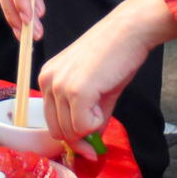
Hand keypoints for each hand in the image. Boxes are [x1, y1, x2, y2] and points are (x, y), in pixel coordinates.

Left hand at [37, 0, 176, 144]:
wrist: (128, 31)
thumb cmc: (114, 54)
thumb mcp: (94, 88)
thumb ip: (87, 116)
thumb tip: (90, 146)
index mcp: (48, 78)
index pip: (51, 121)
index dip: (71, 136)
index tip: (87, 145)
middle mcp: (48, 81)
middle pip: (58, 131)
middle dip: (80, 139)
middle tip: (98, 136)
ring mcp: (61, 86)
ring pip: (71, 132)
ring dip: (90, 128)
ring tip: (102, 102)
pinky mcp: (77, 92)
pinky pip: (84, 127)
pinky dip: (97, 123)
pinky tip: (104, 99)